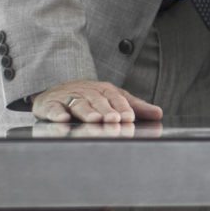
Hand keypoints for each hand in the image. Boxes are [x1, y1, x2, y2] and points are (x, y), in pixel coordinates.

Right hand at [31, 79, 162, 124]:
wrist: (57, 90)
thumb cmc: (91, 98)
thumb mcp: (113, 99)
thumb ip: (135, 106)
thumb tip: (158, 113)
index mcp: (103, 90)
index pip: (115, 98)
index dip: (122, 107)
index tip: (129, 117)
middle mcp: (86, 92)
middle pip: (97, 101)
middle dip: (106, 111)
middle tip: (114, 120)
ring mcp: (68, 97)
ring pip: (78, 104)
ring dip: (86, 112)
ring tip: (94, 120)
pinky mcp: (50, 104)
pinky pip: (53, 109)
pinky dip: (57, 114)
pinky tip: (62, 120)